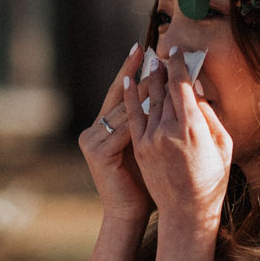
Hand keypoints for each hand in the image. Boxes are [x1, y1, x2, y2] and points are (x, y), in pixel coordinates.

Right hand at [78, 44, 151, 224]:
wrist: (129, 213)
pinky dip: (137, 114)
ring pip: (121, 109)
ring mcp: (92, 140)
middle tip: (148, 48)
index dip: (129, 70)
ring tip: (156, 69)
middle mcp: (93, 130)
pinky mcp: (97, 152)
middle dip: (134, 71)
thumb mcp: (147, 145)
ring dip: (140, 89)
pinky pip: (122, 128)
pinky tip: (151, 99)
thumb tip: (167, 95)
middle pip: (117, 95)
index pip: (118, 93)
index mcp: (103, 128)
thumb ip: (150, 123)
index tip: (142, 47)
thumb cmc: (145, 182)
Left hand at [125, 45, 232, 231]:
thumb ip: (209, 116)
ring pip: (149, 101)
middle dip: (165, 69)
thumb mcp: (222, 146)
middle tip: (164, 51)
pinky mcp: (140, 147)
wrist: (186, 211)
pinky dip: (130, 97)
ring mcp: (151, 139)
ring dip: (150, 79)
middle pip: (165, 90)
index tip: (177, 49)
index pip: (182, 86)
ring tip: (151, 61)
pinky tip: (129, 81)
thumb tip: (195, 90)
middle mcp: (169, 130)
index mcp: (193, 128)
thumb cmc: (212, 180)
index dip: (179, 64)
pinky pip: (132, 116)